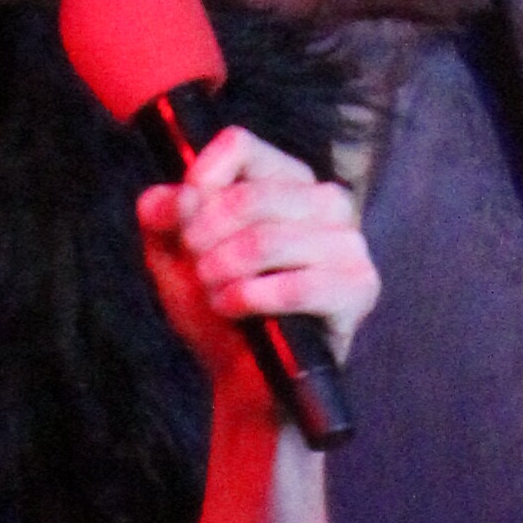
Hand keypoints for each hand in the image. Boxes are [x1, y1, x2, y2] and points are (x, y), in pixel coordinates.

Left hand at [135, 126, 379, 422]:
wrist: (243, 377)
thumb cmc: (217, 308)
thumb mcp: (175, 257)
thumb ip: (163, 216)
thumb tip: (173, 197)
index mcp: (286, 181)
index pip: (241, 146)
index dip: (200, 181)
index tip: (182, 221)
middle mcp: (325, 202)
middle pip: (250, 194)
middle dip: (205, 239)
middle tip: (198, 269)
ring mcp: (349, 243)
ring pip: (268, 239)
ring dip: (224, 272)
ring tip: (215, 293)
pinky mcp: (359, 288)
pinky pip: (297, 286)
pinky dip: (251, 299)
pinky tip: (234, 310)